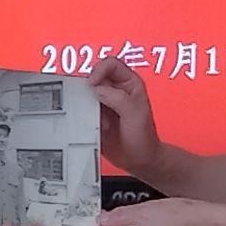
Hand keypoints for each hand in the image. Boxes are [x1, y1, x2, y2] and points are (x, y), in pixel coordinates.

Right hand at [88, 55, 164, 179]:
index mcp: (129, 83)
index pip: (111, 64)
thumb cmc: (144, 137)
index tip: (92, 85)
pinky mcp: (95, 116)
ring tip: (96, 119)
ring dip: (86, 105)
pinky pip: (81, 110)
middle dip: (89, 89)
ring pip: (85, 93)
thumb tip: (97, 89)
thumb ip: (118, 99)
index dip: (99, 70)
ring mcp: (104, 103)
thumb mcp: (135, 115)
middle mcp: (115, 90)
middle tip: (90, 104)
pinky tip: (94, 127)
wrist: (139, 160)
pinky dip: (82, 117)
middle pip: (94, 77)